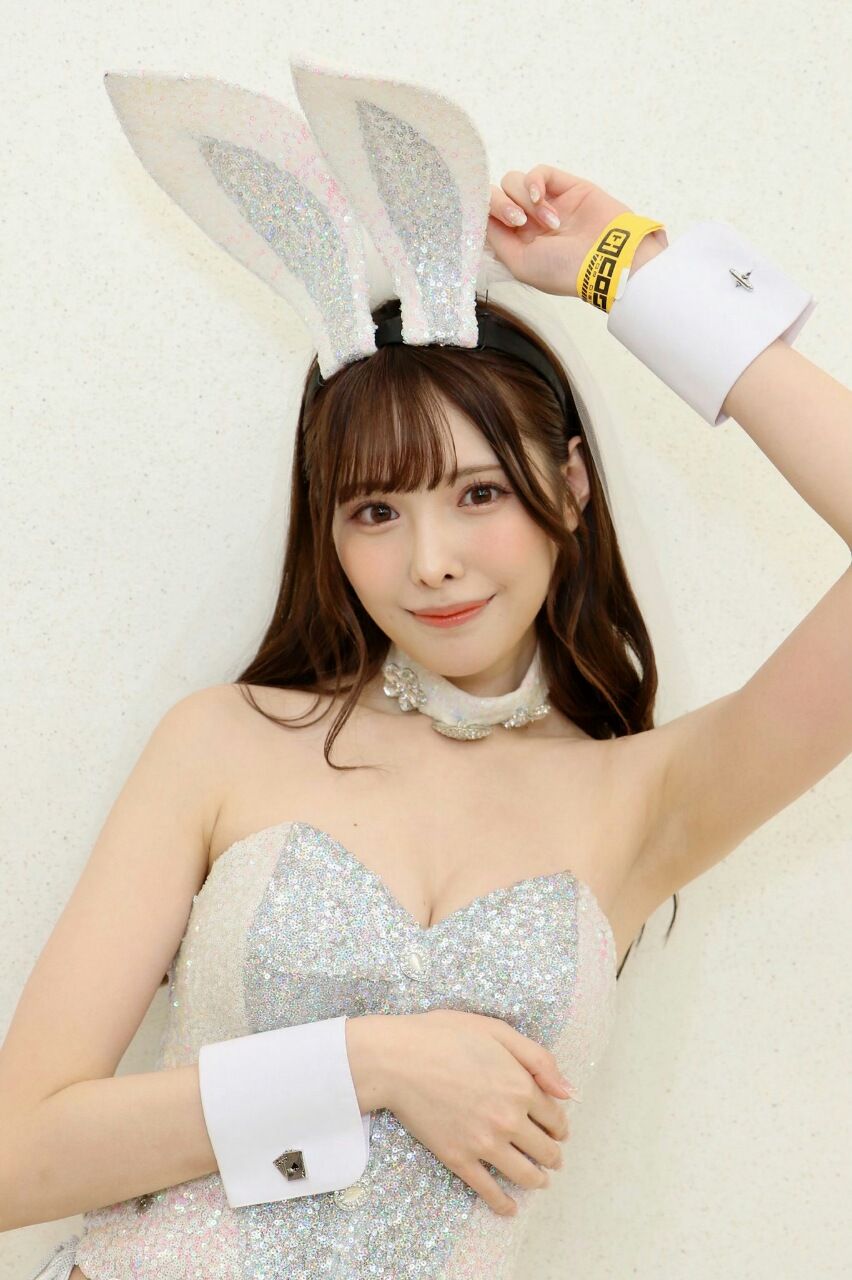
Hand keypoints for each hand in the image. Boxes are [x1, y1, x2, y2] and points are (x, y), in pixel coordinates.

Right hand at [379, 1009, 575, 1216]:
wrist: (398, 1059)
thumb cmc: (445, 1037)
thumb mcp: (497, 1031)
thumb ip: (538, 1059)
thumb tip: (569, 1092)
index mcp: (521, 1087)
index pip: (555, 1117)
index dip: (560, 1125)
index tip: (557, 1129)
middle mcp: (509, 1120)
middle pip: (546, 1150)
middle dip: (553, 1155)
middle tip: (551, 1156)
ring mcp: (484, 1144)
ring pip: (526, 1175)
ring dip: (539, 1180)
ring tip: (539, 1180)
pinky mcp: (459, 1160)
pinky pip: (490, 1192)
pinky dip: (504, 1204)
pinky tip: (510, 1207)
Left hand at [486, 165, 637, 298]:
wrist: (607, 258)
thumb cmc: (565, 269)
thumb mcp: (520, 264)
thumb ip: (497, 239)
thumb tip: (482, 216)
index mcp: (517, 243)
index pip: (488, 218)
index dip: (485, 214)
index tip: (492, 221)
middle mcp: (529, 222)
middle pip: (497, 195)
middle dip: (502, 206)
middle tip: (519, 221)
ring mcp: (547, 203)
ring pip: (514, 182)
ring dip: (525, 200)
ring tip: (549, 222)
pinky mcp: (565, 186)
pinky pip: (538, 172)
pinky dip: (534, 182)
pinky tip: (540, 198)